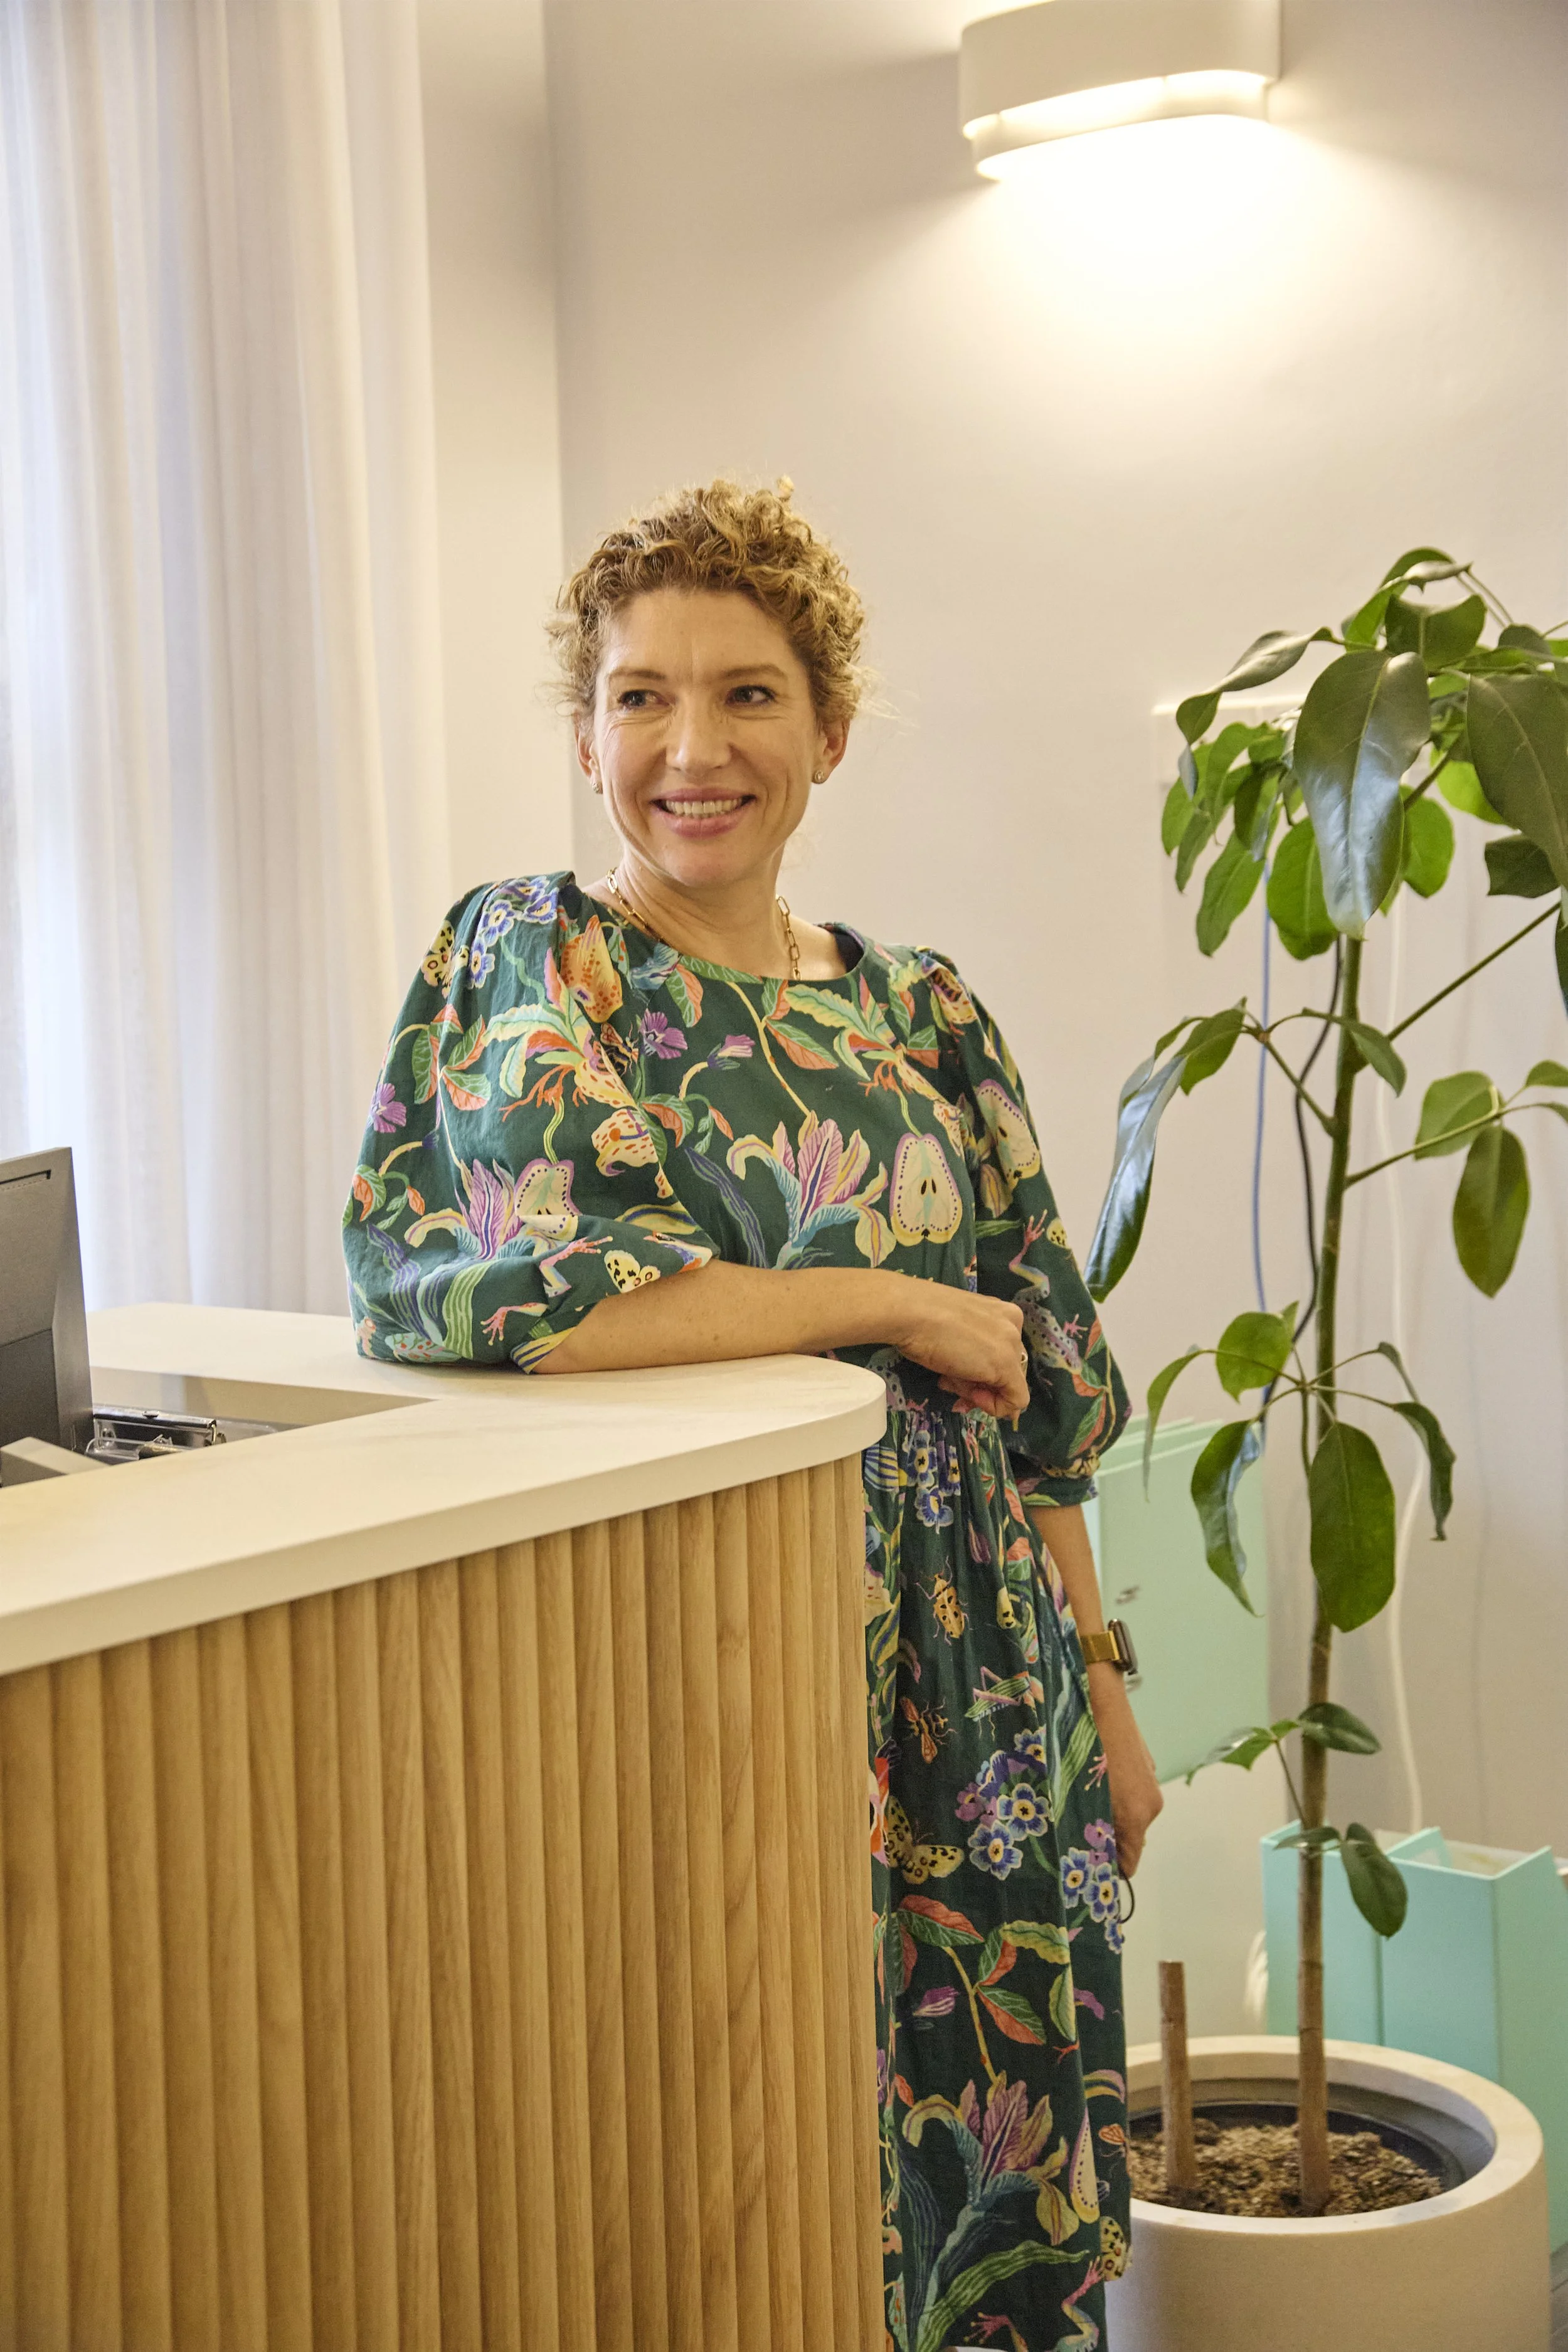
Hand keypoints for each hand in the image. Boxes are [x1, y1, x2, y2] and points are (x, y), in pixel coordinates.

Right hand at [890, 1279, 1029, 1419]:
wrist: (911, 1314)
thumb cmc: (922, 1318)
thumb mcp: (953, 1334)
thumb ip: (971, 1354)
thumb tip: (979, 1383)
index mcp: (1001, 1312)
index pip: (1001, 1353)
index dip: (981, 1372)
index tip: (957, 1378)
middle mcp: (1012, 1325)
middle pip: (1004, 1369)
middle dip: (978, 1385)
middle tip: (950, 1385)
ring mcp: (1012, 1344)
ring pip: (1006, 1384)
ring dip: (977, 1392)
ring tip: (948, 1382)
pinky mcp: (1007, 1365)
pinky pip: (1016, 1399)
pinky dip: (995, 1407)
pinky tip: (971, 1397)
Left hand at [1086, 1667, 1163, 1875]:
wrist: (1096, 1695)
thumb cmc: (1083, 1747)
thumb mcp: (1079, 1794)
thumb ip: (1088, 1828)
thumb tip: (1090, 1854)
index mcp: (1137, 1814)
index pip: (1129, 1863)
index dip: (1107, 1868)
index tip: (1084, 1866)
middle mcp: (1150, 1802)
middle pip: (1128, 1837)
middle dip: (1103, 1838)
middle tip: (1071, 1828)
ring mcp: (1149, 1779)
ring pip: (1127, 1811)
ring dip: (1106, 1811)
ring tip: (1074, 1797)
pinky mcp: (1144, 1761)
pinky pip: (1129, 1789)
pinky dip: (1113, 1790)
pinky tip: (1089, 1775)